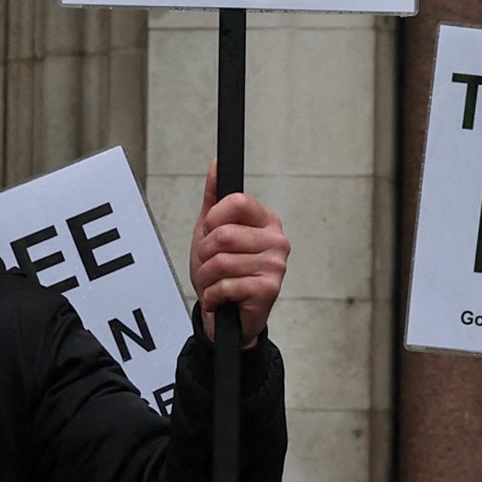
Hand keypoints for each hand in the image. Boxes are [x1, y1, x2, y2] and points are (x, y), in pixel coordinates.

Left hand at [190, 165, 288, 347]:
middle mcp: (277, 240)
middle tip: (210, 266)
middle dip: (204, 254)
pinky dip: (213, 295)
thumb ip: (214, 197)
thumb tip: (216, 165)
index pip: (236, 201)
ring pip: (221, 261)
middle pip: (224, 234)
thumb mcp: (211, 231)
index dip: (213, 219)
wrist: (227, 317)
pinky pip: (226, 284)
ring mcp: (276, 265)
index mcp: (266, 221)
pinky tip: (220, 298)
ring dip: (207, 277)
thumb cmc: (222, 273)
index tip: (211, 233)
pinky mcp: (269, 289)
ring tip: (215, 283)